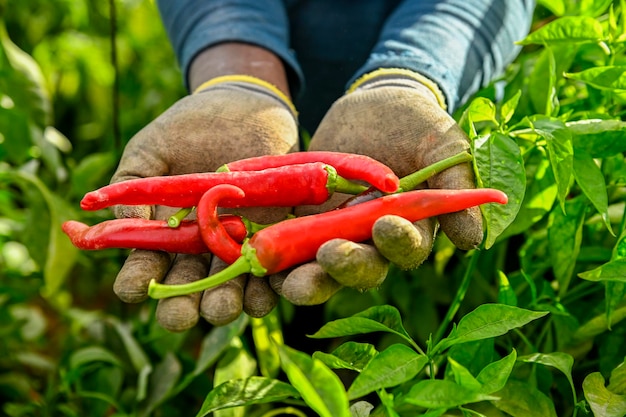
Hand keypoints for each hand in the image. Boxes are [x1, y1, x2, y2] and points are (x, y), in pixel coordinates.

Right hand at [111, 76, 297, 330]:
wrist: (245, 106)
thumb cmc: (191, 125)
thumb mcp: (153, 148)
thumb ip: (134, 184)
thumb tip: (122, 222)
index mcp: (166, 231)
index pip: (147, 265)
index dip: (137, 280)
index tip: (132, 289)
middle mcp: (201, 246)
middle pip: (189, 286)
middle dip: (184, 306)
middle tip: (181, 317)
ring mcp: (238, 243)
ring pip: (230, 285)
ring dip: (226, 302)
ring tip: (222, 308)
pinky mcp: (275, 234)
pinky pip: (272, 268)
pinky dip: (268, 285)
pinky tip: (262, 296)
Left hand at [274, 69, 481, 302]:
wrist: (373, 104)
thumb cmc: (416, 123)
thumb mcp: (442, 143)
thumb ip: (456, 182)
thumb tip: (473, 239)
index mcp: (407, 228)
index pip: (405, 248)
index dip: (397, 242)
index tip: (386, 224)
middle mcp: (369, 242)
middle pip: (360, 268)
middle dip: (346, 266)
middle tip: (331, 255)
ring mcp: (332, 233)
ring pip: (318, 267)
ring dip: (304, 277)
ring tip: (289, 278)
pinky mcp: (300, 222)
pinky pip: (285, 245)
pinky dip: (273, 255)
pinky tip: (257, 259)